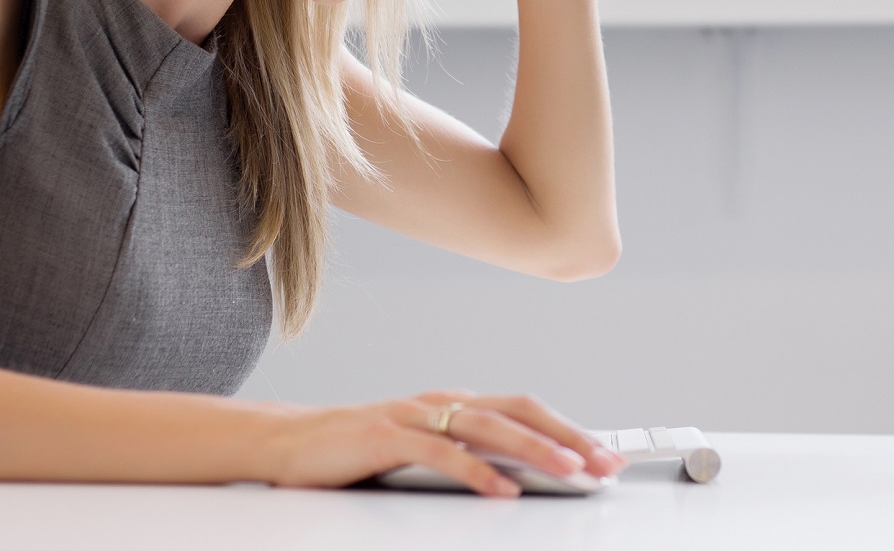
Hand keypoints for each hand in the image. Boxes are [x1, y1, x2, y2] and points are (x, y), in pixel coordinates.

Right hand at [262, 389, 625, 496]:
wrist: (287, 442)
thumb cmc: (356, 448)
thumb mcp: (421, 449)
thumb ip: (464, 454)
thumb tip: (518, 474)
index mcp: (454, 404)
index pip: (525, 409)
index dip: (568, 428)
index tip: (606, 453)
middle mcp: (441, 402)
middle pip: (519, 411)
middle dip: (568, 436)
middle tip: (604, 462)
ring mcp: (414, 416)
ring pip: (489, 427)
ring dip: (535, 450)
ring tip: (569, 470)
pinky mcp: (386, 437)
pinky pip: (442, 454)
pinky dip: (478, 472)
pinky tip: (503, 490)